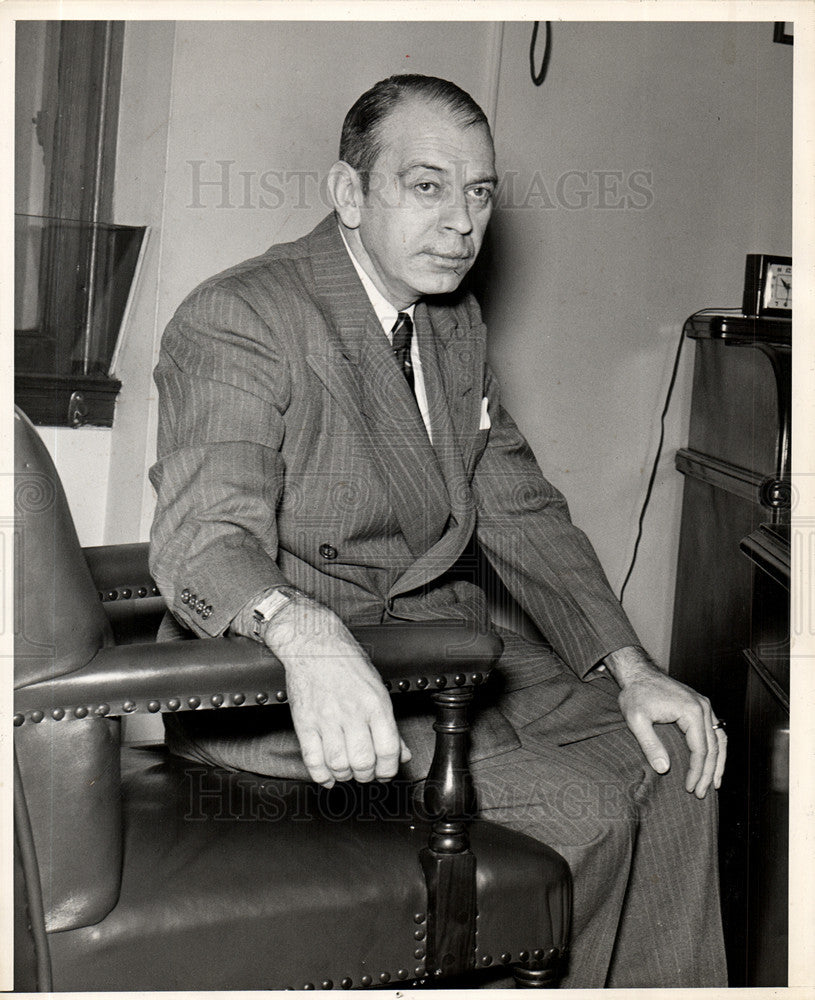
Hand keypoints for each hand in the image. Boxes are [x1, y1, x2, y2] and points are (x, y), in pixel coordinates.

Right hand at [262, 597, 410, 786]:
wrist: (314, 643)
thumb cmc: (347, 661)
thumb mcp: (377, 687)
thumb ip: (390, 724)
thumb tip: (402, 753)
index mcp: (375, 703)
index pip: (388, 750)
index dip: (389, 769)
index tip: (386, 771)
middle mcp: (352, 712)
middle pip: (363, 762)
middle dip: (367, 774)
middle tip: (366, 771)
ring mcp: (326, 718)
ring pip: (338, 765)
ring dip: (345, 775)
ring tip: (347, 770)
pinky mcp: (304, 722)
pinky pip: (312, 760)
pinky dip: (321, 775)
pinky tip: (327, 775)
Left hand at [603, 646, 726, 797]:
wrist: (637, 673)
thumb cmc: (635, 694)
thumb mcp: (636, 720)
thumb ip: (650, 744)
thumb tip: (664, 768)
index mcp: (691, 711)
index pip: (701, 750)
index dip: (697, 772)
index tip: (691, 788)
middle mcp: (703, 707)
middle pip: (714, 747)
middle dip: (708, 773)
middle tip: (702, 794)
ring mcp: (704, 705)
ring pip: (720, 740)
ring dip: (718, 763)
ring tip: (714, 784)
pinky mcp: (700, 706)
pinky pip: (715, 731)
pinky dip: (716, 749)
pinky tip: (713, 763)